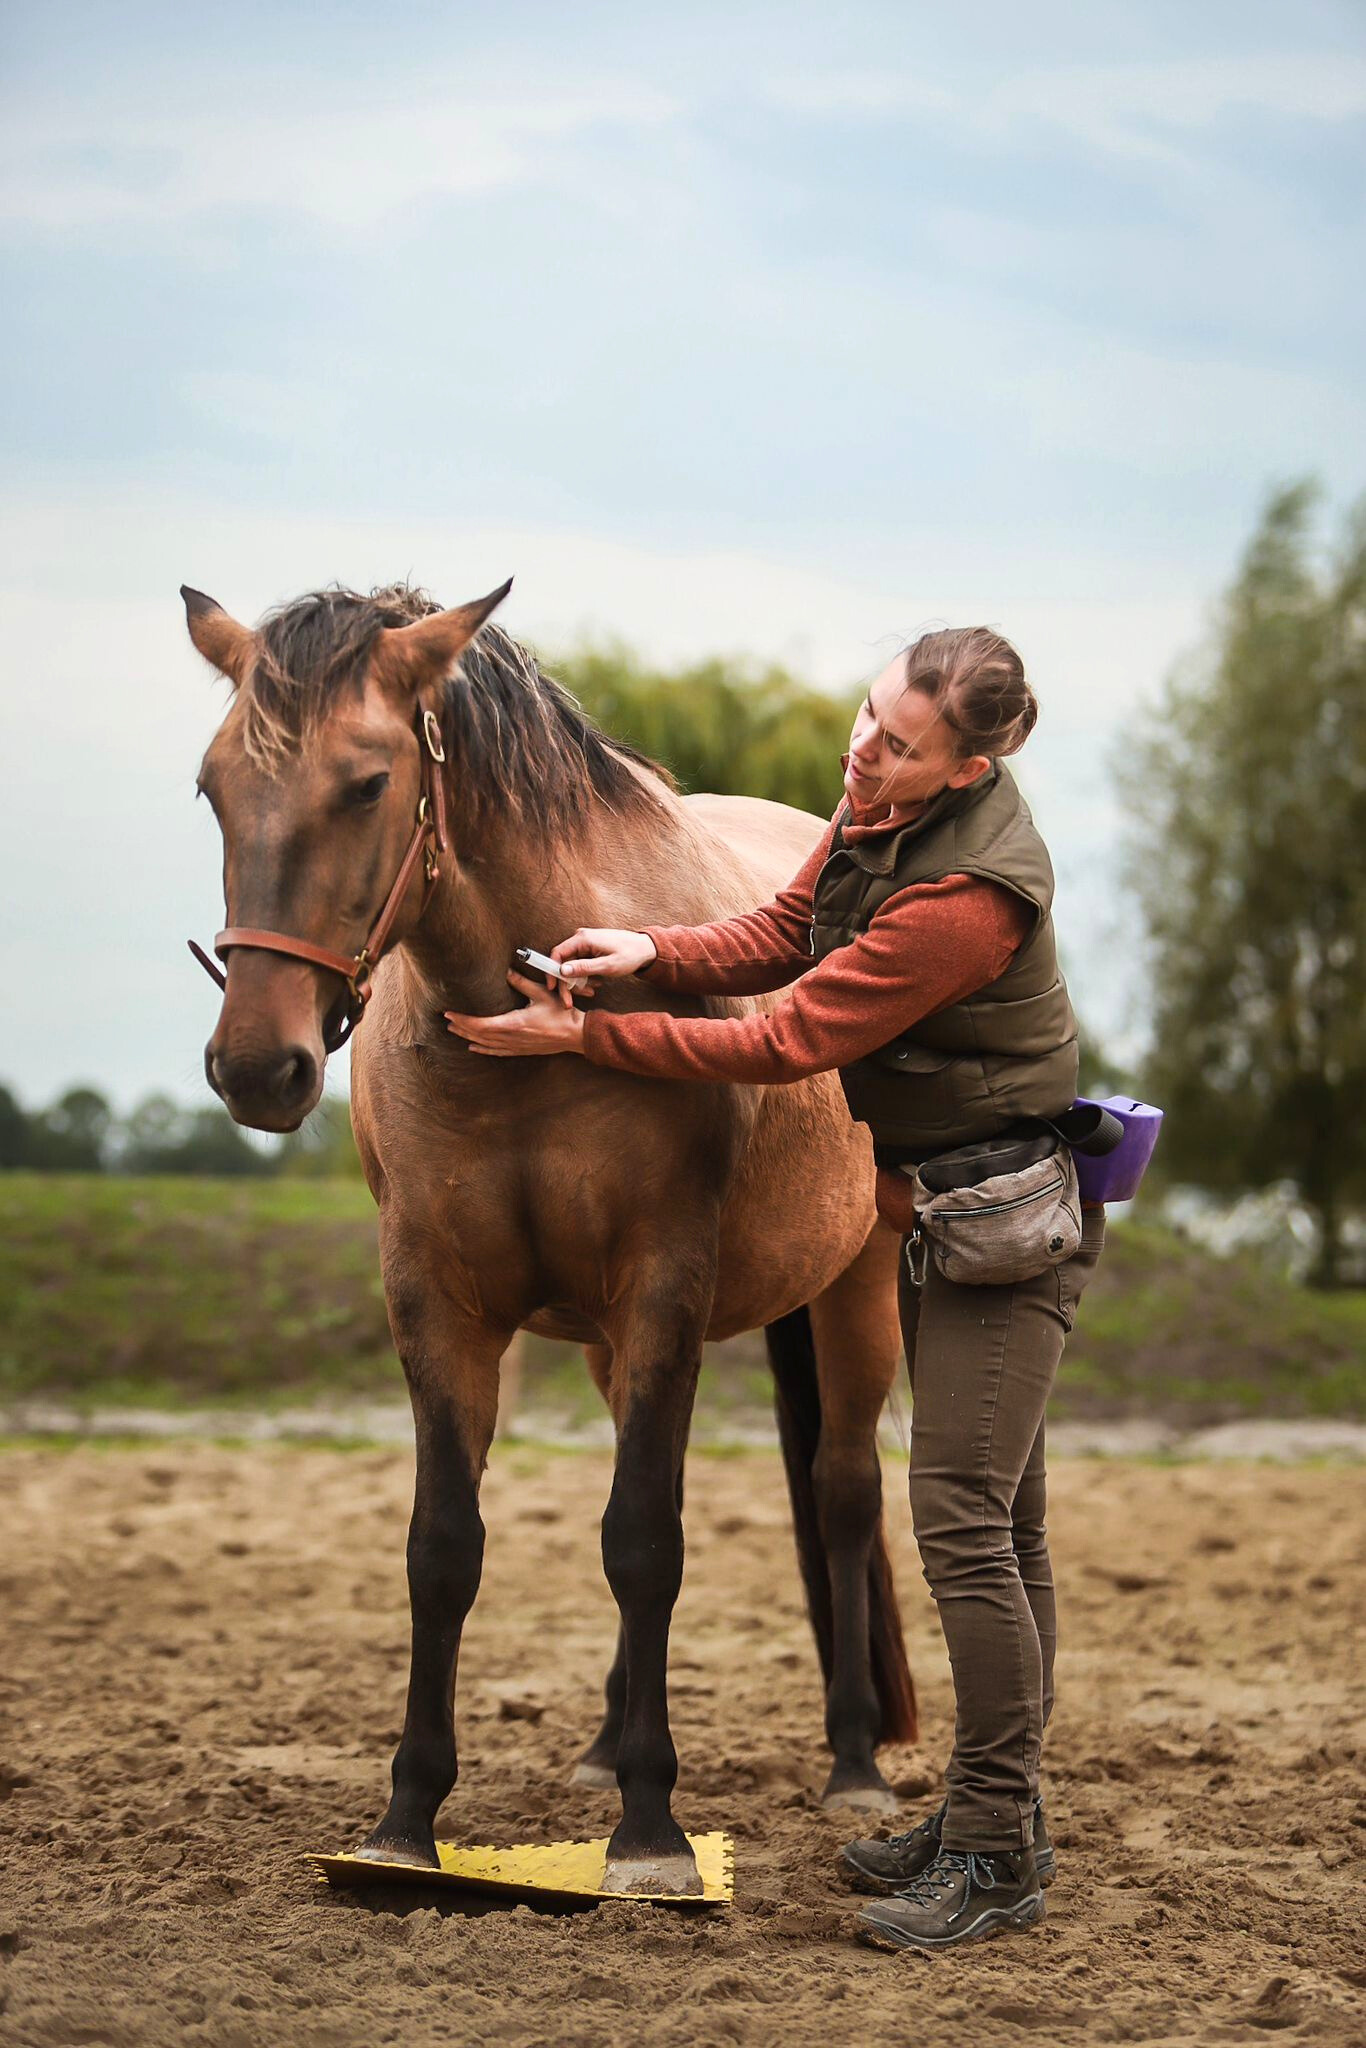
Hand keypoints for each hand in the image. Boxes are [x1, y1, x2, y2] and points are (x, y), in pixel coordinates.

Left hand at [445, 971, 586, 1057]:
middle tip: (446, 1020)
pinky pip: (497, 1051)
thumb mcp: (542, 994)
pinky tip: (473, 1047)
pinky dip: (483, 1049)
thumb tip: (506, 970)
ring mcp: (516, 1046)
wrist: (575, 1035)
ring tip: (454, 1030)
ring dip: (468, 1036)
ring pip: (486, 1044)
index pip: (481, 1023)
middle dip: (462, 1026)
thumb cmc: (561, 1014)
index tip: (449, 1013)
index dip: (463, 1019)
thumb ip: (522, 983)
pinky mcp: (521, 1050)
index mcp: (514, 1024)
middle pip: (479, 1034)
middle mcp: (512, 1038)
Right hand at [551, 927, 655, 995]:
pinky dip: (585, 977)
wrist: (645, 949)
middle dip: (566, 984)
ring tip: (591, 991)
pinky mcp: (590, 950)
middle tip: (569, 1002)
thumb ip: (583, 968)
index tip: (553, 988)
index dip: (551, 972)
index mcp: (583, 938)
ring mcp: (585, 944)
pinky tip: (595, 984)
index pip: (557, 954)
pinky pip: (580, 965)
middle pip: (563, 963)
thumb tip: (562, 971)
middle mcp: (581, 938)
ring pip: (571, 967)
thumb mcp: (607, 966)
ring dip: (578, 982)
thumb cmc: (630, 955)